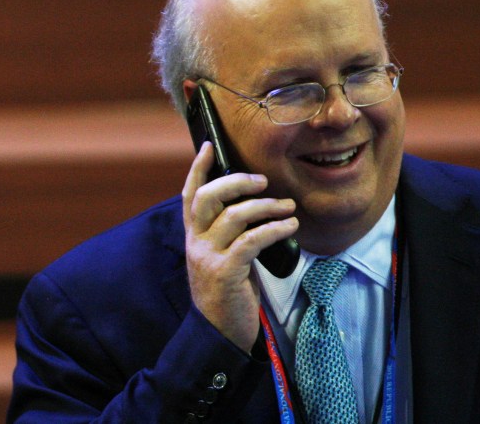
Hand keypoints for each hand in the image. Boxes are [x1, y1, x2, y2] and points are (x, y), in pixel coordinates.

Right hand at [181, 142, 298, 352]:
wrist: (219, 334)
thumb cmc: (227, 292)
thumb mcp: (222, 257)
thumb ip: (227, 233)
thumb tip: (253, 205)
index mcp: (193, 236)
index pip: (189, 194)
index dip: (198, 169)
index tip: (209, 146)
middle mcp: (195, 242)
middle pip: (208, 197)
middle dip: (237, 182)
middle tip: (263, 181)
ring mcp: (208, 257)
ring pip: (233, 216)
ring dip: (266, 206)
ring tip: (288, 206)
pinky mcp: (225, 272)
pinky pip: (251, 240)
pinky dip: (274, 229)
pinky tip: (290, 227)